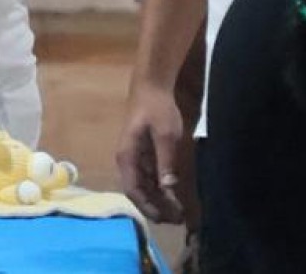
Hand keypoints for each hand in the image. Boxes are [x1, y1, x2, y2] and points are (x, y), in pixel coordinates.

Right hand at [115, 83, 186, 223]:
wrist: (152, 86)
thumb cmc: (157, 108)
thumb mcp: (165, 133)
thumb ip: (166, 160)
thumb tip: (168, 187)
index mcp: (127, 157)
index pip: (133, 190)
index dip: (148, 207)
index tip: (166, 217)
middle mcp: (127, 161)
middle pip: (138, 192)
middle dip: (156, 207)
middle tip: (178, 219)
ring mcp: (135, 159)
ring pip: (144, 187)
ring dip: (159, 200)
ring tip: (178, 212)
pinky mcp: (143, 155)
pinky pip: (149, 178)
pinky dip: (160, 189)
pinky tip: (173, 196)